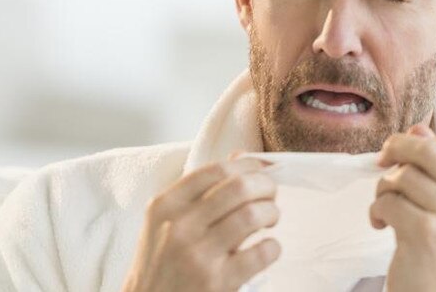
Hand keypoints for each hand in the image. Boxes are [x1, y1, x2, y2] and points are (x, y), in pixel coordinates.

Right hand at [122, 157, 280, 291]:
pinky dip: (273, 247)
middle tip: (270, 195)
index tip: (261, 171)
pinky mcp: (218, 283)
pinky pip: (260, 253)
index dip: (248, 165)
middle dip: (266, 186)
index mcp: (166, 205)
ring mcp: (198, 256)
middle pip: (240, 187)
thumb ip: (201, 189)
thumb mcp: (167, 220)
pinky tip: (267, 248)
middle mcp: (179, 227)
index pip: (217, 170)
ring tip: (270, 219)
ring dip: (272, 212)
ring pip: (252, 216)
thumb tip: (241, 157)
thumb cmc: (162, 260)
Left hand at [370, 126, 435, 291]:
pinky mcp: (426, 234)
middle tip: (380, 163)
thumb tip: (416, 129)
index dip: (419, 141)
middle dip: (396, 149)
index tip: (399, 154)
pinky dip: (376, 210)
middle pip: (427, 150)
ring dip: (383, 189)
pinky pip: (387, 201)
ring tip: (385, 208)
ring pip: (402, 176)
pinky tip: (381, 225)